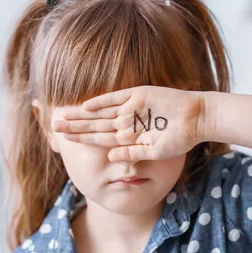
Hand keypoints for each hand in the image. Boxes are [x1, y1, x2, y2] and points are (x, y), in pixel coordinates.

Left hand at [51, 86, 206, 161]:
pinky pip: (116, 98)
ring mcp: (131, 107)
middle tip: (54, 126)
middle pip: (95, 124)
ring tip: (62, 117)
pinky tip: (84, 105)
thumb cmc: (180, 139)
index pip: (99, 138)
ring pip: (100, 112)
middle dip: (75, 127)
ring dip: (81, 116)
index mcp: (129, 136)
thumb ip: (132, 154)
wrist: (197, 119)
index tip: (64, 140)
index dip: (81, 138)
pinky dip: (101, 101)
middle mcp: (126, 121)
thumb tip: (110, 158)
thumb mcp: (155, 151)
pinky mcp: (139, 94)